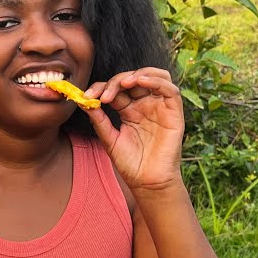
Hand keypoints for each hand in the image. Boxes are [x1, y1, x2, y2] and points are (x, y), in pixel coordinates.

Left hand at [82, 68, 184, 190]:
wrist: (147, 182)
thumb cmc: (130, 164)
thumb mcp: (109, 139)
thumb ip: (99, 120)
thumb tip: (83, 101)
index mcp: (129, 110)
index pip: (116, 89)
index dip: (102, 87)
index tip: (88, 96)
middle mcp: (145, 105)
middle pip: (133, 79)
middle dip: (117, 82)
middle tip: (104, 94)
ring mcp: (160, 107)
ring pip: (155, 77)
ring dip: (138, 74)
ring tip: (124, 83)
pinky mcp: (174, 112)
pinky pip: (170, 89)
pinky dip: (156, 81)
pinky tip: (140, 82)